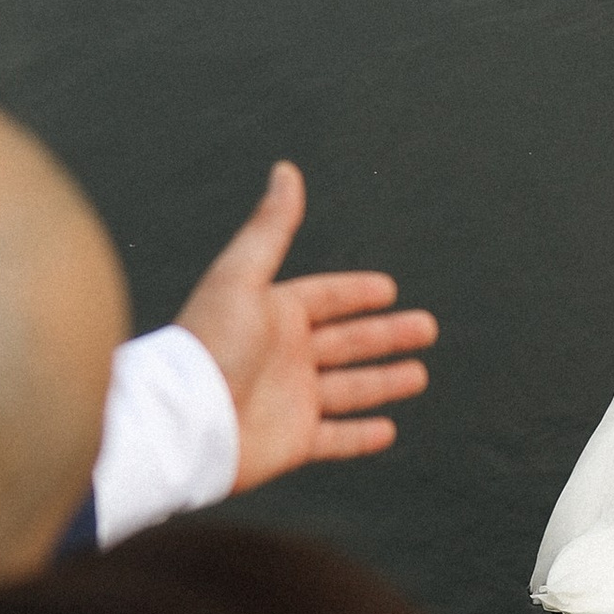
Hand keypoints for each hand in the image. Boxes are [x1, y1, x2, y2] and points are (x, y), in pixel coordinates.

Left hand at [177, 162, 436, 494]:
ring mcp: (291, 401)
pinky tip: (388, 429)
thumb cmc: (209, 344)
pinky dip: (361, 436)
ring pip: (350, 389)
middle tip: (428, 327)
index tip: (388, 289)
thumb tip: (285, 170)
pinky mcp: (294, 442)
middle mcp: (285, 357)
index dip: (356, 292)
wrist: (185, 419)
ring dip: (384, 382)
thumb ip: (271, 227)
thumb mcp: (241, 276)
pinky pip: (336, 439)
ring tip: (419, 375)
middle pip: (348, 342)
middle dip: (388, 335)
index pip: (325, 298)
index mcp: (274, 315)